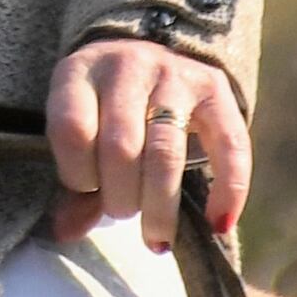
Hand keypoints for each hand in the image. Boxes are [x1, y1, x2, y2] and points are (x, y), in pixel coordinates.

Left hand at [48, 35, 247, 250]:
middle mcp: (127, 64)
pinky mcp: (215, 88)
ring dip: (159, 207)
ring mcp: (173, 73)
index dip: (77, 173)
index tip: (86, 191)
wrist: (151, 60)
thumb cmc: (104, 111)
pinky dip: (227, 192)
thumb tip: (67, 232)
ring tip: (156, 236)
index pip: (72, 130)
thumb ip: (73, 185)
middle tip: (122, 212)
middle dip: (120, 197)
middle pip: (120, 147)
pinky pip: (229, 147)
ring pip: (165, 152)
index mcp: (80, 72)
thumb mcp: (80, 134)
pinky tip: (217, 223)